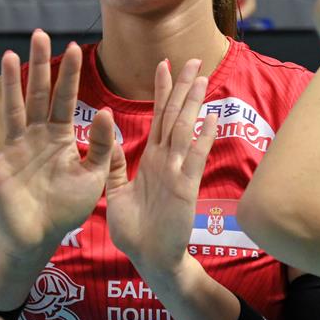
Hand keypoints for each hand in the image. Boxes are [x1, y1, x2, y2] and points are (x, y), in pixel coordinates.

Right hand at [0, 32, 114, 255]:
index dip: (69, 74)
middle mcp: (36, 136)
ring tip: (8, 55)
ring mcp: (14, 149)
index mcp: (60, 137)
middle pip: (38, 94)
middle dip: (39, 65)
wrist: (39, 238)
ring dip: (9, 84)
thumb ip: (100, 146)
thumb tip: (105, 110)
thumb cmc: (67, 208)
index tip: (75, 47)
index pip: (66, 99)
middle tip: (38, 34)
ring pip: (12, 109)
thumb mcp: (93, 177)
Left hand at [104, 59, 216, 274]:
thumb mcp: (116, 192)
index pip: (158, 117)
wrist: (150, 260)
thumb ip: (114, 166)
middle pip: (176, 116)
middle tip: (193, 59)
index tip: (163, 64)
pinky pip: (193, 160)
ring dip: (193, 104)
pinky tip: (210, 119)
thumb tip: (109, 139)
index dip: (161, 91)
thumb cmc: (135, 230)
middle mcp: (168, 161)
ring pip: (186, 131)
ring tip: (201, 78)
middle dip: (183, 87)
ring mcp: (178, 173)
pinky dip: (202, 139)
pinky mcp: (185, 189)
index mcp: (152, 160)